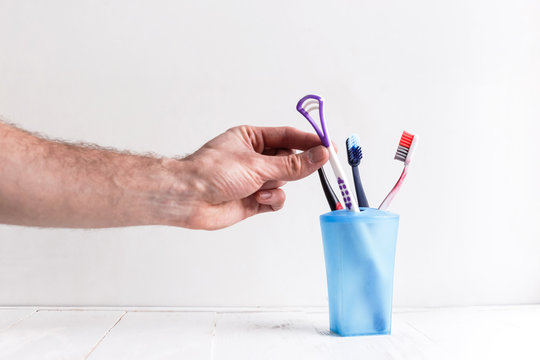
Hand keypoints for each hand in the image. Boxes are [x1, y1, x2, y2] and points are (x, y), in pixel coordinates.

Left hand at [170, 126, 328, 229]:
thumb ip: (292, 164)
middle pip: (290, 159)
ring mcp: (254, 179)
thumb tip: (320, 155)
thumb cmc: (212, 172)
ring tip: (262, 188)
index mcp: (252, 138)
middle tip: (318, 165)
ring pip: (284, 181)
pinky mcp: (253, 199)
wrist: (188, 199)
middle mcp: (254, 157)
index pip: (288, 136)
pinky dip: (271, 200)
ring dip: (278, 185)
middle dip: (297, 166)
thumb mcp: (257, 165)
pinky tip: (257, 200)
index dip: (310, 141)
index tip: (330, 146)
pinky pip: (276, 199)